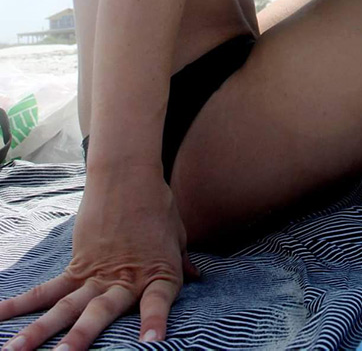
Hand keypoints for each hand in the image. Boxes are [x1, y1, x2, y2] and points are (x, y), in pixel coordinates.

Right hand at [0, 169, 200, 349]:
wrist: (127, 174)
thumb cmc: (157, 204)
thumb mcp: (176, 233)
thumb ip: (180, 260)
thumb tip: (196, 277)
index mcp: (156, 273)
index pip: (159, 303)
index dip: (155, 323)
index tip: (152, 345)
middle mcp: (123, 279)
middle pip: (101, 311)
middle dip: (83, 337)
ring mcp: (96, 274)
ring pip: (65, 307)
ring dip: (42, 331)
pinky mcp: (77, 265)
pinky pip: (48, 289)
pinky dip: (23, 303)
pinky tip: (1, 316)